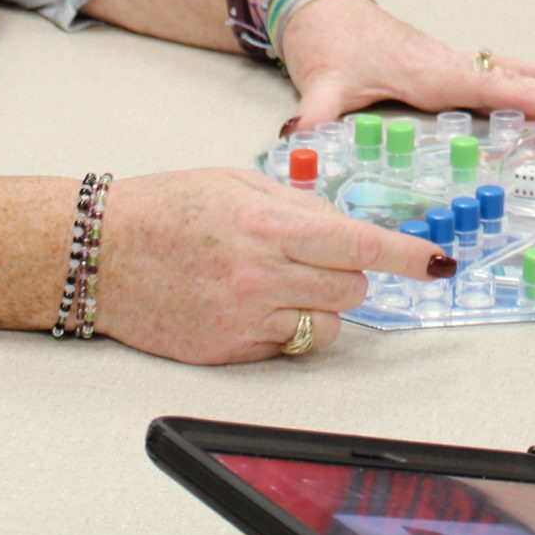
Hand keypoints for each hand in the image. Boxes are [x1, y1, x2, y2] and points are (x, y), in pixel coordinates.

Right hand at [91, 167, 452, 363]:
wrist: (97, 253)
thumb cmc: (163, 209)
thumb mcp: (235, 184)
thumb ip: (296, 204)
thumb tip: (344, 226)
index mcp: (266, 224)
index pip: (357, 245)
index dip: (406, 256)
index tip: (437, 263)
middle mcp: (261, 274)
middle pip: (352, 287)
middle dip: (350, 272)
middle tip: (318, 256)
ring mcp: (245, 317)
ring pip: (328, 321)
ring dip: (322, 301)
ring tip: (279, 279)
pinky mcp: (230, 350)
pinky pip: (289, 345)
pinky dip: (286, 325)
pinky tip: (251, 301)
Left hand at [274, 0, 534, 131]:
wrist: (314, 2)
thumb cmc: (324, 38)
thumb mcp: (318, 84)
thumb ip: (313, 118)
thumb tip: (300, 145)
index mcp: (422, 71)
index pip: (477, 86)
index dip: (515, 96)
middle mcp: (439, 61)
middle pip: (499, 77)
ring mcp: (441, 56)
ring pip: (497, 68)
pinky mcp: (436, 56)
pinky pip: (487, 65)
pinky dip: (518, 70)